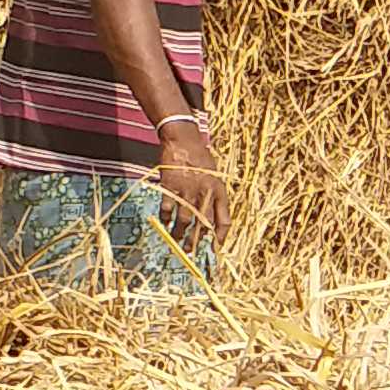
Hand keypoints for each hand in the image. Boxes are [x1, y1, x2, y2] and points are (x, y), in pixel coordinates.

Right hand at [154, 116, 228, 237]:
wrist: (182, 139)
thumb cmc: (200, 156)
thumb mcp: (214, 174)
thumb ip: (213, 194)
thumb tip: (210, 216)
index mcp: (219, 191)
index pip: (224, 220)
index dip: (220, 237)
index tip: (216, 247)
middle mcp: (205, 193)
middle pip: (203, 225)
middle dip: (196, 241)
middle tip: (191, 251)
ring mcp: (187, 190)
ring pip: (184, 220)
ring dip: (179, 233)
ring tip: (176, 241)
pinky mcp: (170, 187)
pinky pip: (168, 209)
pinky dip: (166, 218)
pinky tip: (165, 223)